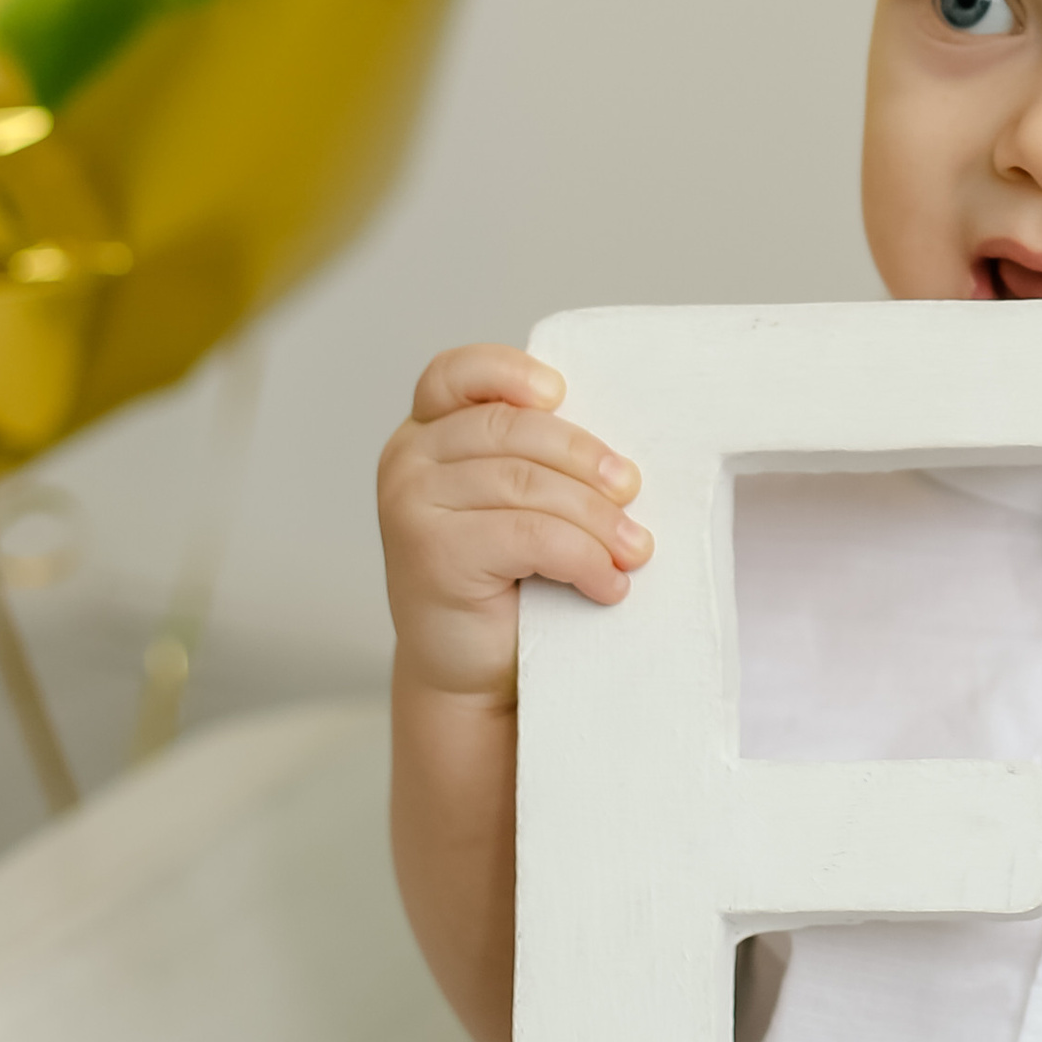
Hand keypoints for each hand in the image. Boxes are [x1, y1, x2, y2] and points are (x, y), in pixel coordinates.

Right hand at [377, 343, 651, 708]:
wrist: (472, 669)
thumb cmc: (509, 579)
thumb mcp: (519, 501)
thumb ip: (538, 459)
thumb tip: (619, 453)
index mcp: (428, 430)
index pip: (458, 373)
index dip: (511, 371)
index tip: (563, 394)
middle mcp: (408, 459)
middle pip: (513, 430)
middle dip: (586, 461)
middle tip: (634, 494)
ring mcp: (410, 504)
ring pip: (527, 484)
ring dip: (596, 518)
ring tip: (634, 551)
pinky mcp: (431, 553)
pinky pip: (530, 535)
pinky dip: (583, 557)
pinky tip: (606, 583)